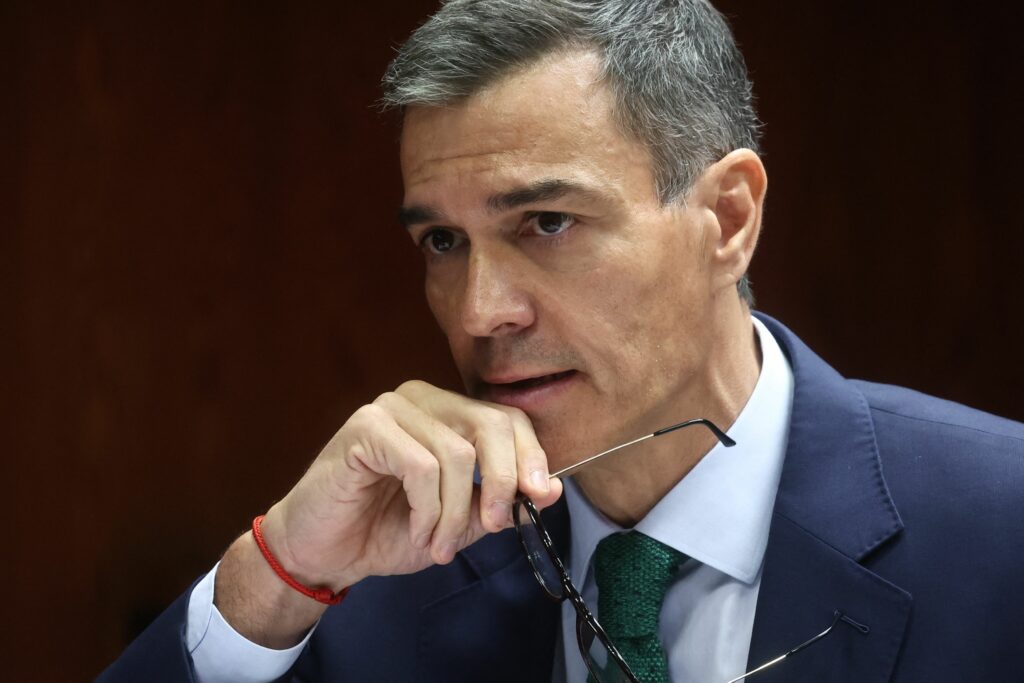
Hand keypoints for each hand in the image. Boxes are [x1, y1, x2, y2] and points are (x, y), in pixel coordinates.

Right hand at [259, 380, 562, 592]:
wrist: (324, 552)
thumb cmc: (387, 530)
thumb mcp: (459, 521)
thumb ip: (500, 501)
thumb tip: (550, 489)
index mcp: (447, 412)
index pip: (508, 418)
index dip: (531, 457)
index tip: (539, 498)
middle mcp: (422, 399)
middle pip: (491, 426)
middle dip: (502, 483)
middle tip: (494, 526)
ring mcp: (392, 408)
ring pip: (458, 454)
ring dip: (455, 513)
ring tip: (438, 544)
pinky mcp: (365, 427)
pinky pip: (421, 467)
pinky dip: (427, 509)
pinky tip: (417, 529)